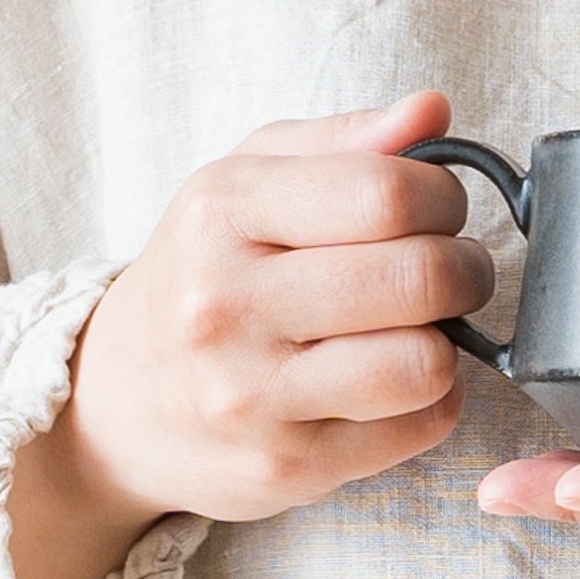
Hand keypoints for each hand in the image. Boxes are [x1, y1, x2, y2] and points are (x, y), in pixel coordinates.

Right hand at [9, 90, 491, 578]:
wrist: (115, 401)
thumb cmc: (204, 275)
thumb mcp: (246, 183)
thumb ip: (346, 142)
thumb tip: (433, 111)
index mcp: (221, 214)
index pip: (388, 192)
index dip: (444, 199)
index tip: (438, 211)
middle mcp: (227, 306)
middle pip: (420, 278)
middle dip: (464, 270)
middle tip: (448, 273)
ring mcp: (254, 396)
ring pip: (426, 363)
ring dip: (448, 345)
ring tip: (417, 330)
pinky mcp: (288, 467)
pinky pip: (420, 427)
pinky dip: (430, 402)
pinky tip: (391, 384)